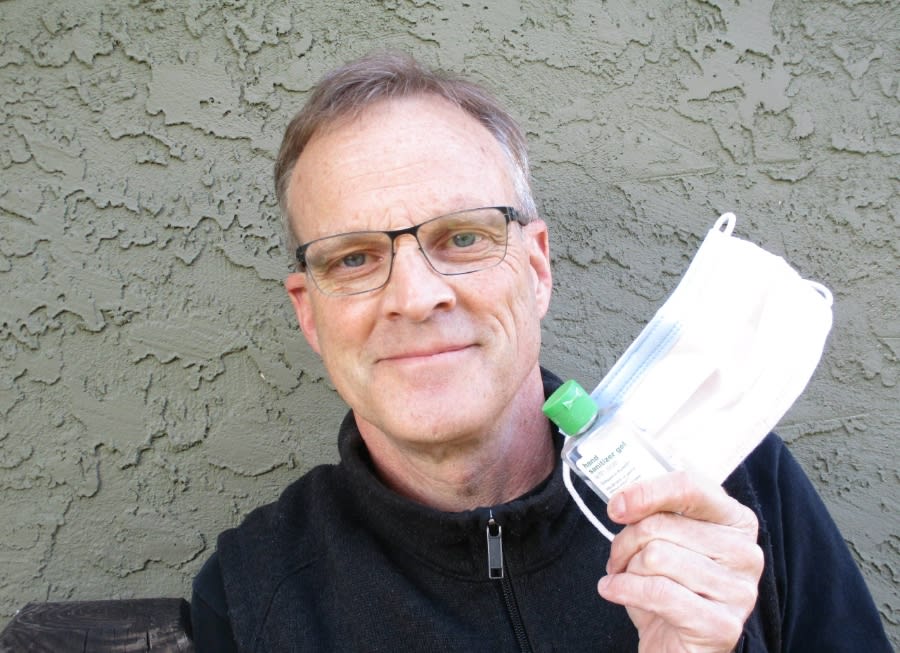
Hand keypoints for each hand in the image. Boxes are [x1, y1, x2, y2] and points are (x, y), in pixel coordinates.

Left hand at [597, 471, 762, 652]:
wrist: (674, 645)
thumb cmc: (667, 588)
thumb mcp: (663, 541)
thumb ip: (654, 514)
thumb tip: (624, 502)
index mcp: (736, 521)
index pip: (691, 487)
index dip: (647, 493)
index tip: (617, 507)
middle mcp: (745, 553)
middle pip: (661, 525)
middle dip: (626, 542)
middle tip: (619, 559)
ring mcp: (739, 591)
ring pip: (655, 556)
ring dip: (627, 569)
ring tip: (627, 579)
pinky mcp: (722, 625)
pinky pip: (657, 592)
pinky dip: (624, 589)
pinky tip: (614, 591)